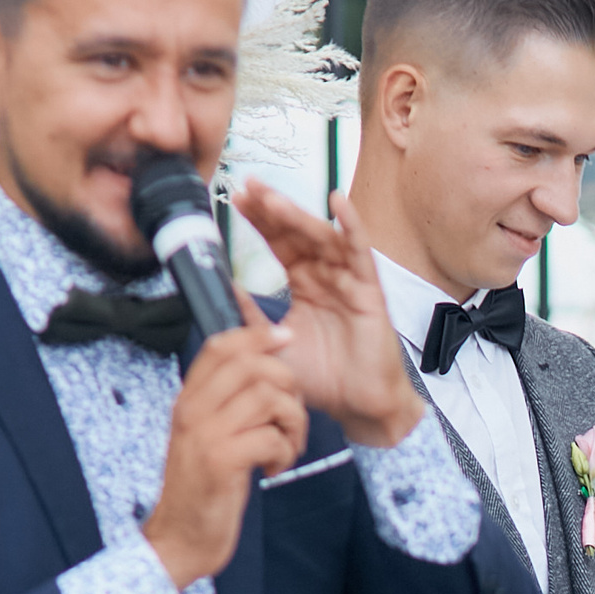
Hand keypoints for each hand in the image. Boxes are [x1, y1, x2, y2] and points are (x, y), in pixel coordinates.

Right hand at [140, 295, 306, 588]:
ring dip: (292, 424)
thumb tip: (264, 370)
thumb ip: (226, 404)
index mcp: (188, 400)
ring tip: (286, 448)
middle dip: (287, 386)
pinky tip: (274, 470)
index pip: (221, 346)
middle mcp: (192, 411)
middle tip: (291, 418)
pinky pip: (271, 438)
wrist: (180, 538)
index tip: (286, 338)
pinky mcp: (221, 463)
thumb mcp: (206, 437)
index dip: (258, 333)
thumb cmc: (202, 489)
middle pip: (252, 365)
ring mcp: (205, 436)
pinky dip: (285, 454)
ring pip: (268, 399)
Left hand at [230, 178, 420, 447]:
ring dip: (297, 214)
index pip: (279, 244)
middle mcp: (326, 276)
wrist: (357, 406)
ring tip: (271, 197)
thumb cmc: (323, 379)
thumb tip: (225, 289)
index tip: (235, 200)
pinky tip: (337, 202)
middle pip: (297, 232)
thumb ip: (251, 317)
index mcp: (304, 285)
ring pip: (322, 237)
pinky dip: (351, 225)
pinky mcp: (370, 290)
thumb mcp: (274, 345)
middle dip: (272, 209)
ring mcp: (348, 280)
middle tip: (247, 187)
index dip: (259, 221)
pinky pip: (361, 252)